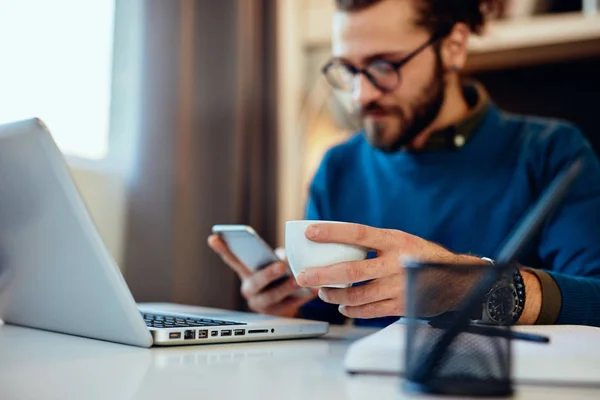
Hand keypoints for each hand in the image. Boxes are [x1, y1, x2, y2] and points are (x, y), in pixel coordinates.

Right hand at [207, 235, 317, 317]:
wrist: (288, 305)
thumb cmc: (281, 277)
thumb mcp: (276, 264)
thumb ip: (279, 257)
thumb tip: (290, 255)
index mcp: (247, 274)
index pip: (232, 260)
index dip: (222, 249)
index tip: (213, 237)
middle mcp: (250, 290)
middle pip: (255, 282)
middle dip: (268, 274)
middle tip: (280, 266)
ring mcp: (262, 304)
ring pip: (273, 297)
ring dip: (287, 288)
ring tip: (299, 280)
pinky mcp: (277, 315)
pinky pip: (289, 306)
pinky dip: (302, 298)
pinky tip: (313, 290)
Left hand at [295, 223, 486, 318]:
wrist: (457, 281)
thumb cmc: (421, 257)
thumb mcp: (401, 240)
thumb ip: (375, 243)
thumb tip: (336, 244)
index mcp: (395, 240)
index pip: (358, 233)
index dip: (332, 232)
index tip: (310, 231)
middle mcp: (397, 263)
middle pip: (352, 271)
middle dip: (323, 275)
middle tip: (304, 277)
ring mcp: (400, 287)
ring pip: (358, 296)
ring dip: (335, 295)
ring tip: (323, 292)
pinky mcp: (403, 306)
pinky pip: (370, 311)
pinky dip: (353, 310)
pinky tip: (343, 306)